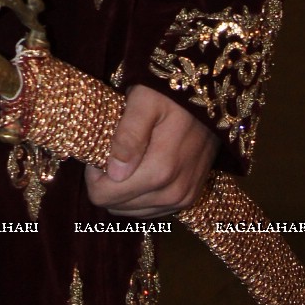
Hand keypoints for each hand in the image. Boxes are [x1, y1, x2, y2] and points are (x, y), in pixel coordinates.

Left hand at [84, 84, 217, 213]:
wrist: (210, 96)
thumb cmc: (171, 93)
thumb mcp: (144, 100)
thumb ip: (129, 136)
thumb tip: (114, 173)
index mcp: (159, 171)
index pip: (105, 195)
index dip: (94, 174)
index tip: (99, 150)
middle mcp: (172, 193)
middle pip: (117, 207)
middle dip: (108, 182)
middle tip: (112, 150)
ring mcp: (183, 199)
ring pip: (133, 211)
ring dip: (124, 190)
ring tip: (128, 157)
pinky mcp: (189, 198)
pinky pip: (152, 209)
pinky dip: (140, 195)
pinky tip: (141, 169)